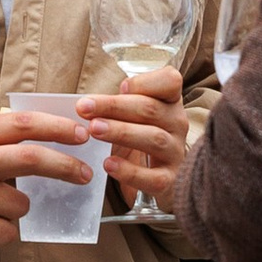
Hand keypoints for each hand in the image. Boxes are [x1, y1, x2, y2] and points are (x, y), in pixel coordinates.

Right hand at [0, 109, 93, 261]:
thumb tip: (50, 141)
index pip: (24, 124)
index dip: (58, 127)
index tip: (83, 133)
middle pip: (33, 158)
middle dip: (66, 166)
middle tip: (85, 174)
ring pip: (22, 204)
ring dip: (17, 212)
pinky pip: (7, 231)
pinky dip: (1, 233)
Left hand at [84, 64, 187, 206]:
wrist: (156, 174)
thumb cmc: (140, 134)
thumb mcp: (134, 113)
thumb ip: (120, 103)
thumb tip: (91, 103)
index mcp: (170, 101)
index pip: (170, 81)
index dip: (145, 82)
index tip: (120, 87)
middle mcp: (177, 123)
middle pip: (150, 109)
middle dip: (114, 107)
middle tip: (84, 108)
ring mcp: (176, 152)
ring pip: (153, 138)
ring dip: (121, 132)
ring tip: (94, 130)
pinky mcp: (170, 179)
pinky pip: (153, 177)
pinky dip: (130, 171)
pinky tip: (109, 164)